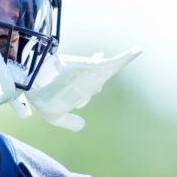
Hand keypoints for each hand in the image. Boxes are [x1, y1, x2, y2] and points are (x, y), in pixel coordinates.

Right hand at [23, 47, 141, 130]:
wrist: (39, 83)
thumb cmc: (44, 98)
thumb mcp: (55, 116)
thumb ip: (68, 122)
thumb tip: (82, 125)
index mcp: (74, 91)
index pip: (86, 93)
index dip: (87, 93)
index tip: (89, 92)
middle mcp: (83, 80)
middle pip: (97, 80)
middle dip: (100, 76)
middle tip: (99, 72)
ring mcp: (89, 73)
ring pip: (108, 68)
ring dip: (119, 62)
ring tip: (129, 54)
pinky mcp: (94, 66)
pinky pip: (115, 62)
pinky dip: (128, 57)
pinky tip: (138, 51)